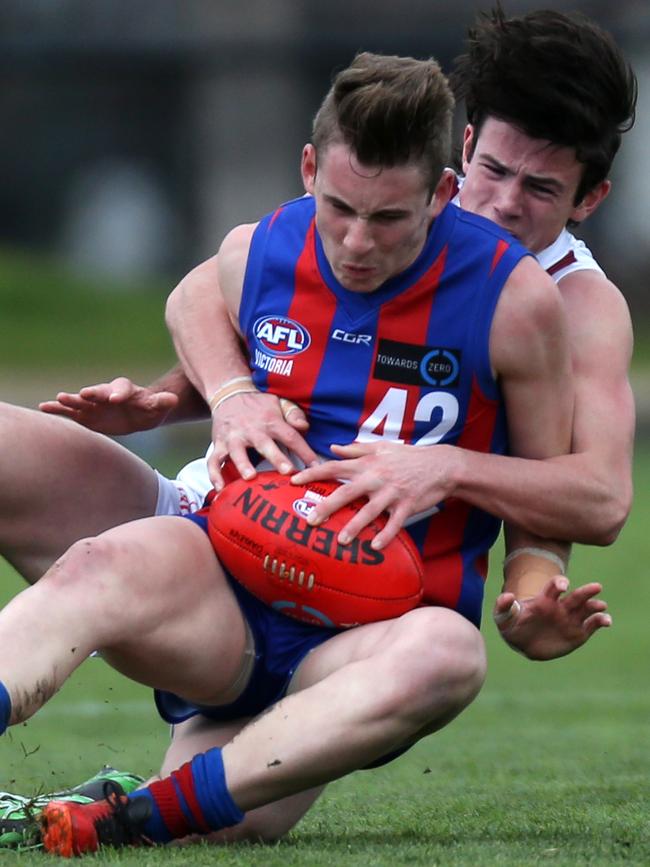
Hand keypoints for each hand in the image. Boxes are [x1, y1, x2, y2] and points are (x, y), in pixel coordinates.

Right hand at [39, 377, 177, 434]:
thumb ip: (162, 402)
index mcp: (126, 389)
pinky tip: (44, 408)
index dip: (120, 392)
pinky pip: (70, 412)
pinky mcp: (85, 415)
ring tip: (58, 399)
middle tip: (84, 394)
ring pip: (81, 401)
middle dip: (92, 393)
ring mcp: (94, 404)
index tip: (116, 399)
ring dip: (71, 400)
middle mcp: (107, 394)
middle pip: (98, 392)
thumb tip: (172, 399)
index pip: (122, 388)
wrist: (138, 414)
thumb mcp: (158, 407)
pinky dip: (58, 409)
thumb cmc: (149, 409)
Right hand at [208, 391, 317, 489]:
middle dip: (276, 458)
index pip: (290, 436)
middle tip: (287, 471)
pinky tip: (221, 489)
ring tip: (250, 477)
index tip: (315, 466)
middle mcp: (252, 430)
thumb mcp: (279, 403)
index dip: (304, 451)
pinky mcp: (219, 444)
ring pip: (237, 452)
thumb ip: (294, 414)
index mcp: (271, 421)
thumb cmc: (259, 404)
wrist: (230, 393)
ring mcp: (234, 437)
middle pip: (265, 444)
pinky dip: (214, 475)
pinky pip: (214, 461)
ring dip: (243, 464)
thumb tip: (304, 427)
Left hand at [291, 440, 458, 548]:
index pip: (334, 466)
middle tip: (310, 520)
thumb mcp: (381, 447)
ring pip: (369, 511)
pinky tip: (374, 547)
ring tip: (341, 541)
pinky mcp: (407, 505)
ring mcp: (392, 493)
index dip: (312, 472)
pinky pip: (394, 523)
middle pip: (346, 491)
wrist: (441, 465)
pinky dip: (386, 536)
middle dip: (327, 506)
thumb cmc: (408, 456)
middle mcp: (376, 477)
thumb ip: (355, 448)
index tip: (293, 479)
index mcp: (367, 463)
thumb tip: (332, 448)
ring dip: (354, 526)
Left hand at [493, 576, 610, 659]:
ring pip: (587, 610)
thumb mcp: (503, 617)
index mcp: (544, 600)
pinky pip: (591, 626)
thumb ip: (503, 606)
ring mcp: (570, 620)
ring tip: (602, 606)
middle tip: (597, 587)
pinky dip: (600, 622)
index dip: (558, 583)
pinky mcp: (578, 633)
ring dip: (595, 606)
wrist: (522, 642)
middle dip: (586, 592)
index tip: (563, 585)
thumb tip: (507, 596)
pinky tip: (606, 621)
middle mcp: (560, 607)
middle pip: (575, 597)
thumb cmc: (513, 625)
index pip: (553, 587)